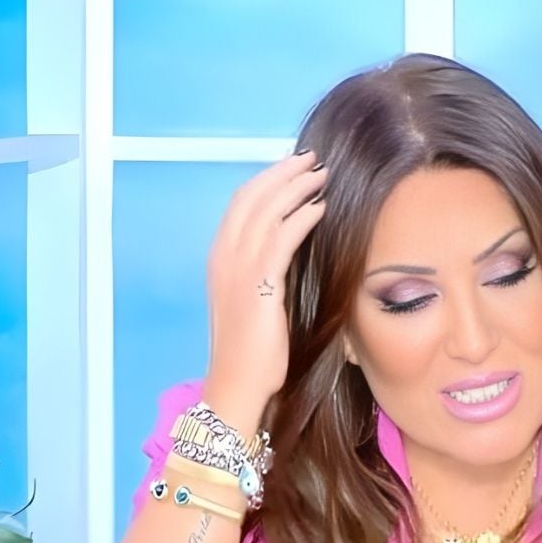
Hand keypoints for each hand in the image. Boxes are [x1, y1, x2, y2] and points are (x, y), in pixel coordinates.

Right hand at [202, 149, 326, 431]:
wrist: (237, 383)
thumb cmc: (250, 351)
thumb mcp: (254, 302)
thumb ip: (264, 273)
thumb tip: (290, 252)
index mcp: (220, 258)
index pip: (241, 204)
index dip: (267, 180)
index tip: (292, 167)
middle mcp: (224, 256)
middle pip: (252, 197)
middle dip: (283, 173)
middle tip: (312, 159)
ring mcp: (238, 269)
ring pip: (268, 211)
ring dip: (296, 188)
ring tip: (322, 176)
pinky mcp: (259, 284)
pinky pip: (282, 238)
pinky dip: (301, 217)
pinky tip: (320, 208)